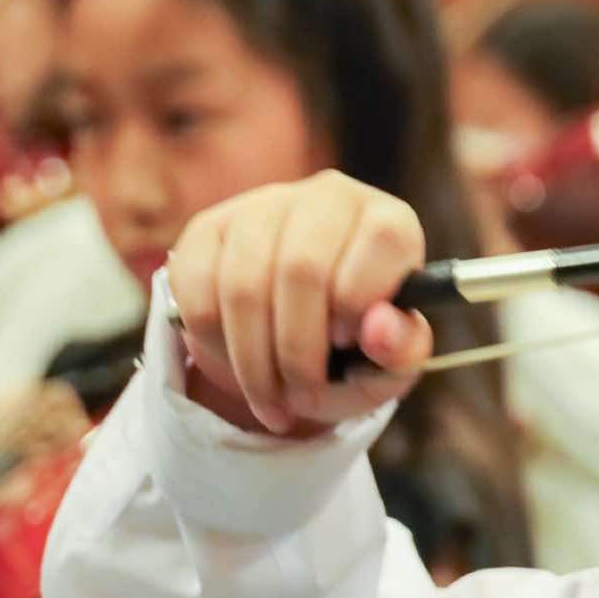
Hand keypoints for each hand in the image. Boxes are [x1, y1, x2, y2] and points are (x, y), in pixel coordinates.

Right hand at [168, 170, 432, 434]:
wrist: (294, 347)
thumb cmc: (357, 349)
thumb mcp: (391, 363)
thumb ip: (402, 351)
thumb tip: (380, 332)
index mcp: (389, 221)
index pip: (382, 239)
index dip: (361, 300)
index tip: (348, 344)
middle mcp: (328, 199)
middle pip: (302, 268)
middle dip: (298, 350)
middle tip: (303, 395)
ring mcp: (263, 206)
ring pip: (243, 284)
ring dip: (254, 360)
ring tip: (272, 399)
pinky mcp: (208, 228)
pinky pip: (196, 288)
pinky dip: (213, 342)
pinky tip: (238, 367)